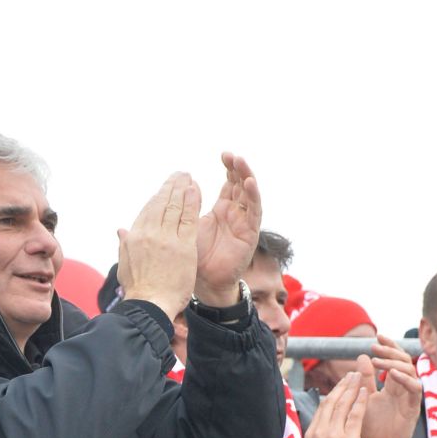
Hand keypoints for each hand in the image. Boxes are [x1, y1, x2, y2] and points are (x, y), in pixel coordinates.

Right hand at [117, 173, 200, 321]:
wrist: (150, 306)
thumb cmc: (138, 291)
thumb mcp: (125, 266)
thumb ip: (124, 245)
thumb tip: (120, 230)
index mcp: (134, 237)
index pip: (148, 210)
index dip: (158, 197)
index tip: (165, 189)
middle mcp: (149, 233)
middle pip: (162, 203)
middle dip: (171, 186)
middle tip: (180, 175)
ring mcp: (166, 238)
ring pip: (175, 206)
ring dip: (183, 189)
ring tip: (188, 177)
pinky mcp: (183, 246)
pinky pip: (189, 218)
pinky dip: (192, 202)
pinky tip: (195, 190)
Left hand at [193, 153, 261, 305]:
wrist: (205, 282)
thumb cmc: (197, 256)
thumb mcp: (190, 225)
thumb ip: (189, 206)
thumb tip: (182, 184)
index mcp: (223, 209)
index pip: (230, 183)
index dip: (229, 168)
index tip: (223, 155)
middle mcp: (237, 214)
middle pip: (242, 185)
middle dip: (238, 168)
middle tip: (231, 155)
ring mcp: (245, 222)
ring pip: (250, 194)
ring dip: (246, 177)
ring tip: (240, 162)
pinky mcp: (250, 233)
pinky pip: (254, 212)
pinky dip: (252, 196)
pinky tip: (249, 183)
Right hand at [301, 361, 368, 437]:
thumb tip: (323, 432)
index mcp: (312, 434)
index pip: (323, 407)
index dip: (333, 393)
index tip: (342, 385)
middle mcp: (321, 431)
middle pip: (332, 401)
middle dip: (343, 385)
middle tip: (352, 373)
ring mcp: (333, 435)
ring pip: (343, 404)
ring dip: (352, 388)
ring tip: (360, 376)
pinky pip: (354, 416)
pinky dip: (360, 402)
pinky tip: (366, 392)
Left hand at [360, 336, 421, 437]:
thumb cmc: (372, 428)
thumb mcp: (364, 399)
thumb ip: (364, 380)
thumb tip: (361, 356)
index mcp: (392, 385)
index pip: (395, 360)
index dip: (389, 347)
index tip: (377, 336)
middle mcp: (403, 389)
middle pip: (405, 361)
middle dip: (391, 351)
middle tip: (375, 346)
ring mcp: (409, 398)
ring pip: (411, 371)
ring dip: (394, 363)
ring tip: (378, 361)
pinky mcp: (413, 410)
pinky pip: (416, 389)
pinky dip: (405, 379)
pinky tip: (392, 375)